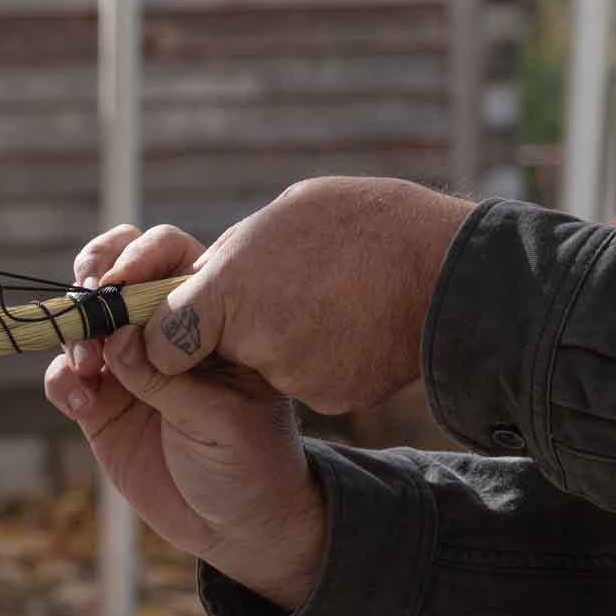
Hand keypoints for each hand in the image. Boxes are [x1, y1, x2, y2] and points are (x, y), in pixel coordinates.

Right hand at [47, 225, 325, 607]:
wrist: (235, 528)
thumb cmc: (250, 464)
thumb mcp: (219, 417)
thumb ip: (166, 376)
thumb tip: (115, 333)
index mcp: (212, 317)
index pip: (172, 256)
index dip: (144, 256)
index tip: (123, 284)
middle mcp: (165, 331)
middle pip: (117, 271)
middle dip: (96, 276)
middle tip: (90, 303)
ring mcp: (128, 366)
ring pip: (82, 320)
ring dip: (74, 332)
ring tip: (86, 366)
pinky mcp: (98, 405)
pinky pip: (63, 376)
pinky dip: (61, 381)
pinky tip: (80, 405)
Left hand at [116, 177, 473, 414]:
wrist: (451, 271)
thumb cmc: (363, 224)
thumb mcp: (284, 215)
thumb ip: (230, 257)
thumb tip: (198, 278)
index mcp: (228, 293)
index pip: (164, 341)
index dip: (170, 334)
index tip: (182, 325)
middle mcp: (254, 345)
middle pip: (220, 352)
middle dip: (234, 331)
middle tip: (281, 293)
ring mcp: (294, 378)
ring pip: (268, 365)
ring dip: (286, 340)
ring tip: (330, 298)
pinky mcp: (330, 399)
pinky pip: (310, 379)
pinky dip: (324, 358)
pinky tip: (353, 324)